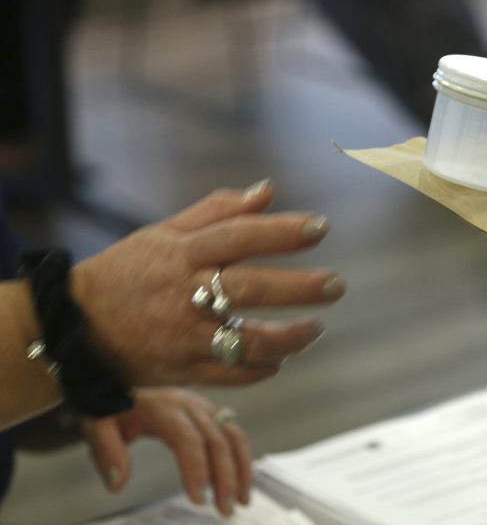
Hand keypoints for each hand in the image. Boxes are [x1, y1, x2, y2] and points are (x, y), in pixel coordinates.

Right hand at [69, 180, 344, 385]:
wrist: (74, 327)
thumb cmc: (128, 272)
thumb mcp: (164, 233)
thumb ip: (217, 211)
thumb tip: (267, 189)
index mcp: (181, 254)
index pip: (239, 237)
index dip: (282, 231)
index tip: (321, 227)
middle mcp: (183, 294)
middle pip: (250, 289)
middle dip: (300, 288)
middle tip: (336, 285)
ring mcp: (182, 336)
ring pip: (246, 341)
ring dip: (289, 339)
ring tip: (316, 329)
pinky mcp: (180, 370)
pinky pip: (229, 374)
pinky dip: (260, 368)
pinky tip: (278, 359)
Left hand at [82, 388, 251, 516]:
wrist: (116, 382)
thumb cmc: (109, 407)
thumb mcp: (97, 425)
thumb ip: (107, 453)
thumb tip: (118, 485)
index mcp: (164, 408)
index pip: (189, 439)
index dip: (197, 469)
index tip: (198, 500)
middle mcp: (190, 405)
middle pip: (217, 440)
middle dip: (226, 477)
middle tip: (225, 510)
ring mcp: (204, 408)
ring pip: (233, 435)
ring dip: (242, 468)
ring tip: (243, 499)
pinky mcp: (210, 414)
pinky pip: (233, 434)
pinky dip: (241, 459)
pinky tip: (240, 482)